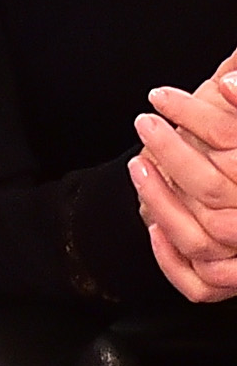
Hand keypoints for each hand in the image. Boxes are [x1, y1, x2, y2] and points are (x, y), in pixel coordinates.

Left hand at [136, 54, 236, 301]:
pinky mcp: (231, 284)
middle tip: (144, 122)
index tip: (159, 95)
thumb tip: (228, 80)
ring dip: (160, 201)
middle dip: (172, 153)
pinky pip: (201, 285)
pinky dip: (171, 260)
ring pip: (201, 238)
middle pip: (215, 189)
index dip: (193, 115)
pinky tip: (154, 229)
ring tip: (137, 165)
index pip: (230, 140)